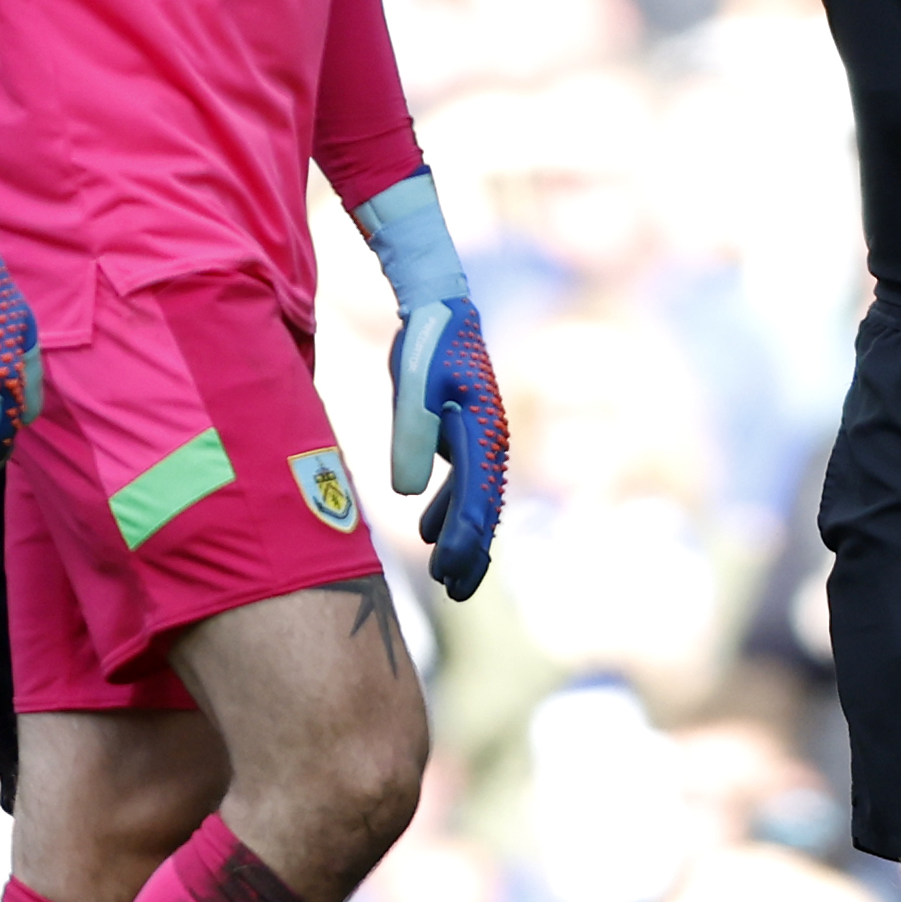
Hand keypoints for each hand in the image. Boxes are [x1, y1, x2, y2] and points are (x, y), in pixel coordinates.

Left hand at [387, 293, 506, 598]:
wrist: (439, 309)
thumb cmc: (425, 347)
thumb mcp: (413, 389)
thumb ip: (413, 439)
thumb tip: (409, 494)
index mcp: (483, 434)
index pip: (476, 501)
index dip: (463, 543)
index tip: (447, 576)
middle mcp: (490, 441)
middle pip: (484, 511)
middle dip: (470, 554)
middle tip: (452, 592)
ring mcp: (481, 438)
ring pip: (476, 501)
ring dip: (461, 538)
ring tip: (443, 576)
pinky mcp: (465, 432)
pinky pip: (464, 482)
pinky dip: (450, 509)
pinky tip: (430, 529)